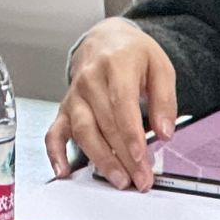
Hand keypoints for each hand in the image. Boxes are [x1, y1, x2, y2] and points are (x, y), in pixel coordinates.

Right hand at [46, 17, 176, 189]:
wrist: (104, 40)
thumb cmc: (132, 54)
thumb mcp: (160, 67)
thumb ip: (165, 100)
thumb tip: (165, 132)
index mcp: (114, 66)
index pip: (120, 104)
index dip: (130, 133)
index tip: (140, 156)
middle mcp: (89, 81)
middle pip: (103, 123)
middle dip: (122, 155)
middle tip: (140, 179)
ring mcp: (74, 95)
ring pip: (82, 130)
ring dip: (99, 158)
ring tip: (118, 179)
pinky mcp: (65, 107)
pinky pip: (54, 131)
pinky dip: (55, 152)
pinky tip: (63, 170)